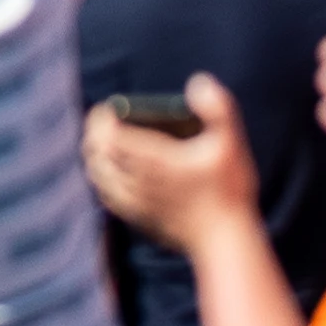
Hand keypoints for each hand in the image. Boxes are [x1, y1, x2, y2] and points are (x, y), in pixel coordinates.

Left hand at [83, 73, 258, 250]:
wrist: (227, 243)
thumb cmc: (229, 191)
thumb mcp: (231, 144)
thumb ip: (218, 109)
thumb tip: (198, 82)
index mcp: (153, 161)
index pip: (109, 136)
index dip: (100, 120)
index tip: (106, 108)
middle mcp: (138, 183)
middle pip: (98, 155)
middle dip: (94, 134)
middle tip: (103, 120)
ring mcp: (137, 203)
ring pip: (99, 177)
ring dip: (96, 157)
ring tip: (103, 143)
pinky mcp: (140, 220)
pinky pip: (108, 197)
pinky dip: (103, 181)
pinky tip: (111, 175)